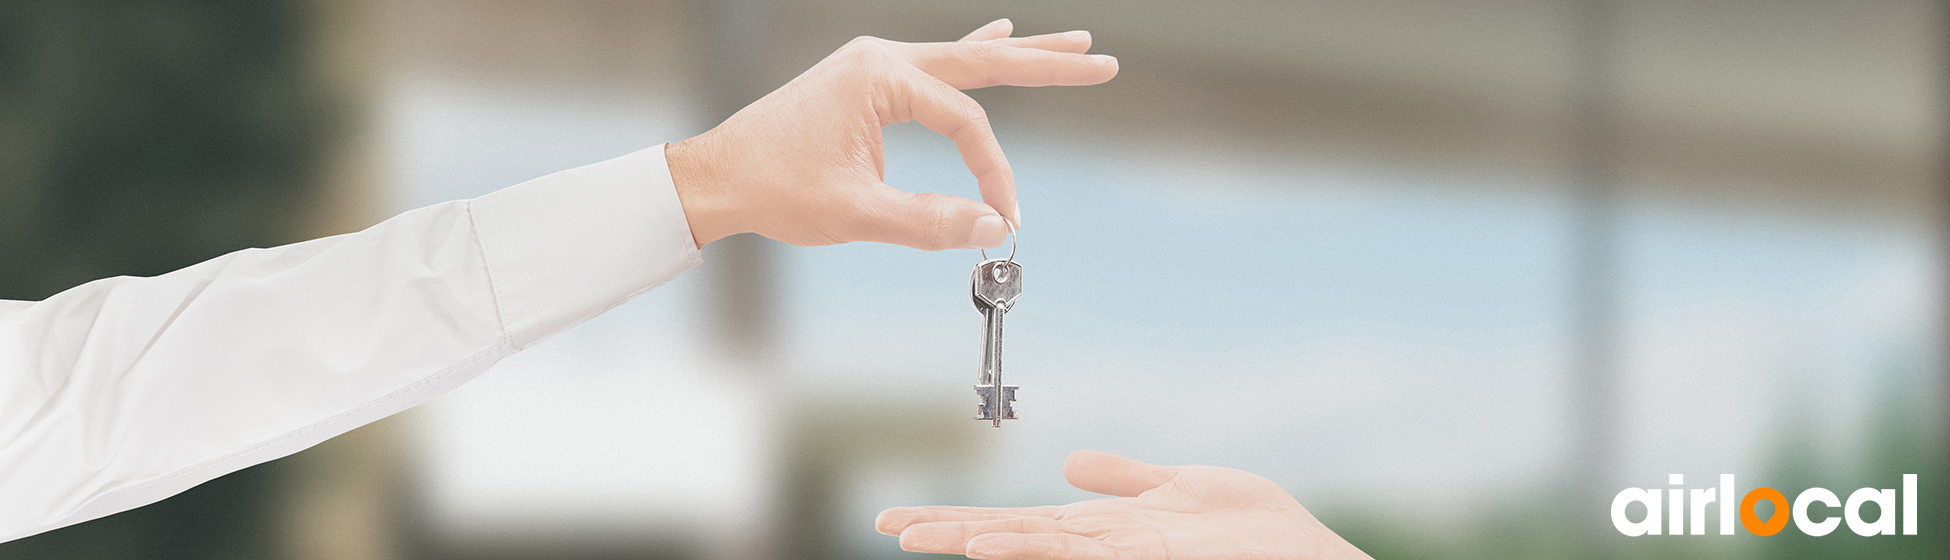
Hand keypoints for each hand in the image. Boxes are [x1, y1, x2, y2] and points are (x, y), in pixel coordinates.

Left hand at [665, 18, 1117, 249]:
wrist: (716, 176)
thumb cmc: (774, 189)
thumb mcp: (855, 214)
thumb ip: (929, 221)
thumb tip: (994, 228)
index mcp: (879, 76)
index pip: (965, 122)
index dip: (993, 171)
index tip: (1004, 216)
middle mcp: (881, 58)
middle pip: (982, 61)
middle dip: (1045, 64)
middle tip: (1102, 62)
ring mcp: (873, 64)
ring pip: (962, 57)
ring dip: (1017, 55)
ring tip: (1069, 44)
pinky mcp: (866, 81)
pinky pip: (935, 65)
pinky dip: (971, 56)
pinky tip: (998, 35)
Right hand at [876, 450, 1372, 559]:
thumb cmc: (1258, 534)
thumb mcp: (1183, 488)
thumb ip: (1124, 477)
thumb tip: (1066, 464)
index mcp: (1106, 529)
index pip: (1019, 522)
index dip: (962, 520)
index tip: (902, 521)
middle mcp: (1106, 547)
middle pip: (1015, 535)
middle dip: (952, 533)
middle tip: (888, 528)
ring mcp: (1128, 558)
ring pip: (1042, 548)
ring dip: (987, 542)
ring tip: (934, 538)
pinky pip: (1087, 554)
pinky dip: (1039, 549)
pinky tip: (1004, 545)